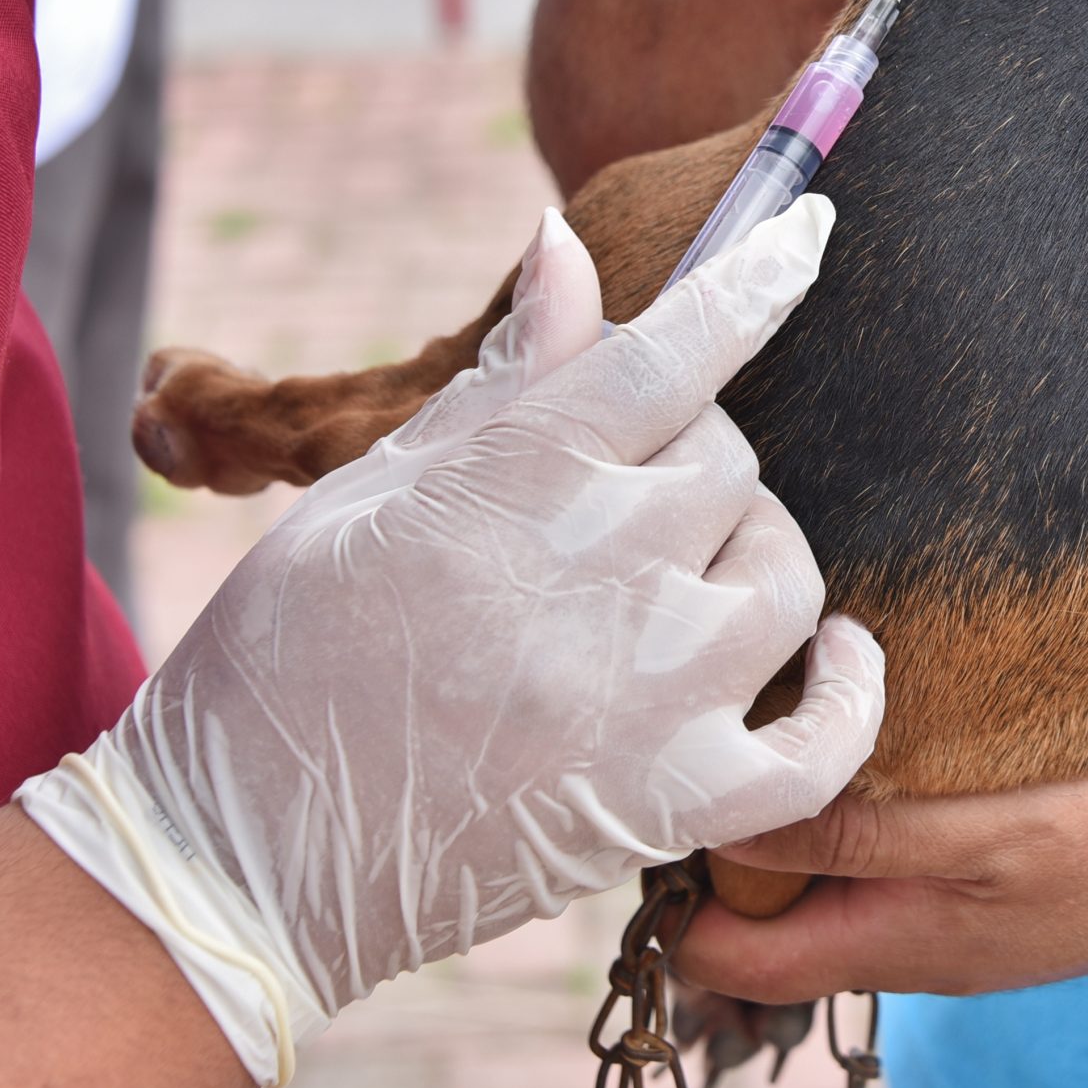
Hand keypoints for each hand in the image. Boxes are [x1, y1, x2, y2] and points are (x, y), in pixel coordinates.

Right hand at [19, 197, 883, 1083]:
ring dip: (749, 562)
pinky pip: (824, 745)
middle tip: (618, 501)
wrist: (239, 858)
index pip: (676, 348)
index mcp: (519, 476)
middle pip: (730, 462)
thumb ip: (502, 378)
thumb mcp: (371, 490)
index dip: (756, 278)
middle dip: (690, 460)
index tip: (807, 229)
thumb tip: (568, 247)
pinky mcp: (671, 804)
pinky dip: (848, 697)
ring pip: (784, 578)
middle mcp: (601, 569)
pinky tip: (835, 656)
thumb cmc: (284, 655)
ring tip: (680, 584)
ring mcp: (648, 694)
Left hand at [678, 668, 1087, 1000]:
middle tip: (722, 687)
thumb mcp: (997, 837)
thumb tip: (728, 833)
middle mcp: (921, 910)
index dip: (683, 877)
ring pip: (838, 818)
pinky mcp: (1009, 801)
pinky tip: (881, 646)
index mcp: (904, 941)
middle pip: (772, 880)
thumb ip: (864, 844)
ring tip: (796, 653)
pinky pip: (909, 774)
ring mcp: (967, 858)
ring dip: (811, 751)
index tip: (670, 771)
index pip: (732, 952)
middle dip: (740, 796)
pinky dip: (881, 726)